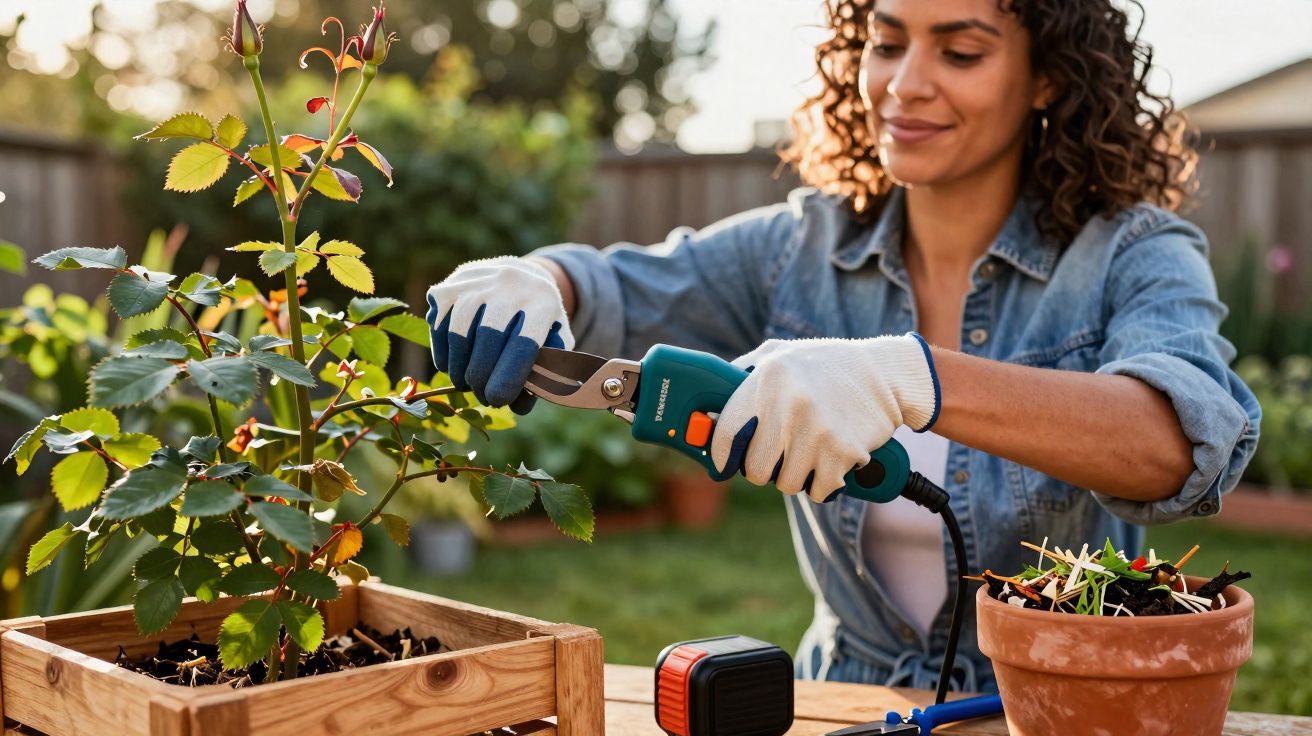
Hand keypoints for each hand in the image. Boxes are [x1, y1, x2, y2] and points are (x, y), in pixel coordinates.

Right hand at [425, 256, 573, 413]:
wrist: (518, 278)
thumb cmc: (538, 323)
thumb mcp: (554, 343)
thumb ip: (544, 375)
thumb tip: (518, 406)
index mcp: (542, 302)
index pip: (524, 343)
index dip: (509, 376)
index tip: (498, 400)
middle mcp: (509, 284)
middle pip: (488, 338)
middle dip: (482, 377)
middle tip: (485, 398)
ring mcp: (474, 283)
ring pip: (458, 335)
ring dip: (460, 370)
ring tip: (468, 385)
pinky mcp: (447, 288)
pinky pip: (438, 329)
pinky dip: (443, 356)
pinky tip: (454, 367)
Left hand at [709, 333, 939, 502]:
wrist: (888, 375)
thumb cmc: (828, 364)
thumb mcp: (780, 352)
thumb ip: (743, 372)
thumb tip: (710, 401)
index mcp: (766, 378)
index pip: (726, 435)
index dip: (723, 456)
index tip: (725, 463)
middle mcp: (787, 404)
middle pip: (755, 469)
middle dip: (765, 468)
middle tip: (779, 455)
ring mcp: (816, 430)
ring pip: (787, 484)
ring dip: (797, 475)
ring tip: (810, 451)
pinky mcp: (842, 452)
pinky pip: (819, 490)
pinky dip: (825, 483)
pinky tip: (832, 459)